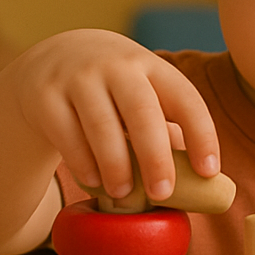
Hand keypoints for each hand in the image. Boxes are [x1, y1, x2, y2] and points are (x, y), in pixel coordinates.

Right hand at [7, 29, 219, 201]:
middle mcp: (117, 66)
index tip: (209, 172)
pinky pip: (67, 135)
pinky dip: (83, 163)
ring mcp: (78, 77)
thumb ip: (168, 130)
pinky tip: (94, 182)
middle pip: (142, 111)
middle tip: (163, 193)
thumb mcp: (144, 95)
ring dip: (116, 166)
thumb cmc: (116, 91)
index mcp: (153, 67)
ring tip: (124, 196)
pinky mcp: (45, 96)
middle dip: (156, 156)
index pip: (186, 99)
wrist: (54, 59)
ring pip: (101, 126)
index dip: (202, 135)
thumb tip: (201, 183)